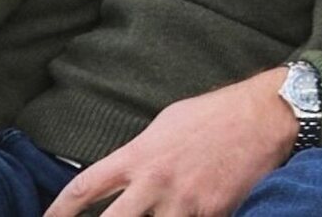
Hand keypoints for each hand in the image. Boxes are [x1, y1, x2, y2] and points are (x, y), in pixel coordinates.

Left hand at [45, 69, 294, 216]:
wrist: (264, 116)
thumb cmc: (216, 114)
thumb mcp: (166, 123)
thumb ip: (142, 153)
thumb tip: (126, 174)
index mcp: (138, 156)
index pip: (84, 188)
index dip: (58, 211)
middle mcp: (154, 183)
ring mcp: (182, 204)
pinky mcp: (211, 215)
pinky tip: (188, 215)